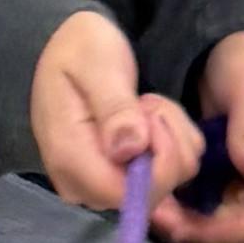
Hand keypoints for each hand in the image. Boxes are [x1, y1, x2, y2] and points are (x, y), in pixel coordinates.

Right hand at [29, 8, 208, 227]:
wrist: (70, 47)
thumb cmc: (80, 50)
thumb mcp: (97, 66)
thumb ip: (114, 107)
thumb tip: (130, 150)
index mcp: (69, 160)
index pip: (126, 193)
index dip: (158, 161)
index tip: (150, 113)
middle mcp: (84, 185)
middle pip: (149, 195)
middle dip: (168, 145)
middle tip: (146, 102)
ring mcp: (103, 187)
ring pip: (168, 186)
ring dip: (173, 140)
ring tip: (144, 106)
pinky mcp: (121, 181)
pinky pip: (168, 177)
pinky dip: (173, 144)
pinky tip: (148, 119)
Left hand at [159, 30, 243, 242]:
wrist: (234, 41)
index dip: (233, 230)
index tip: (191, 229)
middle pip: (243, 225)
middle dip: (201, 229)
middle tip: (158, 220)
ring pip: (220, 218)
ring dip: (186, 220)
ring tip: (150, 210)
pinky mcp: (224, 175)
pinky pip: (204, 200)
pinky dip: (180, 203)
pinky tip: (152, 196)